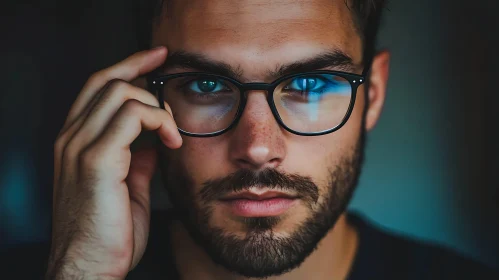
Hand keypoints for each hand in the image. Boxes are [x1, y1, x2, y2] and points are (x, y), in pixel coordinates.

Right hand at [46, 47, 181, 279]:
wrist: (89, 267)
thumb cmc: (108, 232)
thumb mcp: (127, 185)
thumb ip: (138, 157)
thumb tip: (157, 138)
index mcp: (76, 142)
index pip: (97, 88)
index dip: (126, 66)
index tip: (155, 59)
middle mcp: (71, 138)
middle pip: (105, 80)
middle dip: (140, 65)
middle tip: (167, 62)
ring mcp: (79, 147)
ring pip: (120, 92)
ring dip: (155, 105)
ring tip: (173, 132)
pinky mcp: (96, 161)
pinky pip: (132, 117)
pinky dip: (159, 121)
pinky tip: (172, 142)